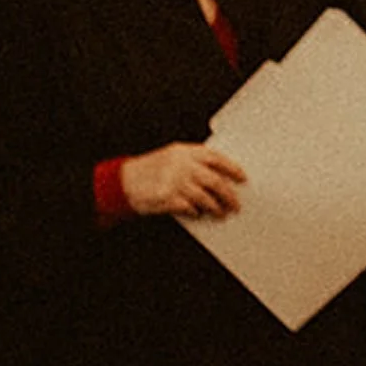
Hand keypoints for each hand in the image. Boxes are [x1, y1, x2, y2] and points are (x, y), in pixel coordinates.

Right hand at [123, 141, 246, 219]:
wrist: (123, 181)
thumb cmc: (150, 170)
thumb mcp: (171, 157)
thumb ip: (193, 162)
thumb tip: (220, 176)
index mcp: (184, 151)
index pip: (216, 158)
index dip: (232, 168)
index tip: (242, 178)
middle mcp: (182, 165)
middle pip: (215, 181)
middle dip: (228, 194)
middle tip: (236, 204)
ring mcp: (175, 181)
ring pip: (205, 197)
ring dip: (216, 207)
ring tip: (221, 213)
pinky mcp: (168, 198)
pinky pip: (190, 208)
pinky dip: (196, 212)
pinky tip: (199, 214)